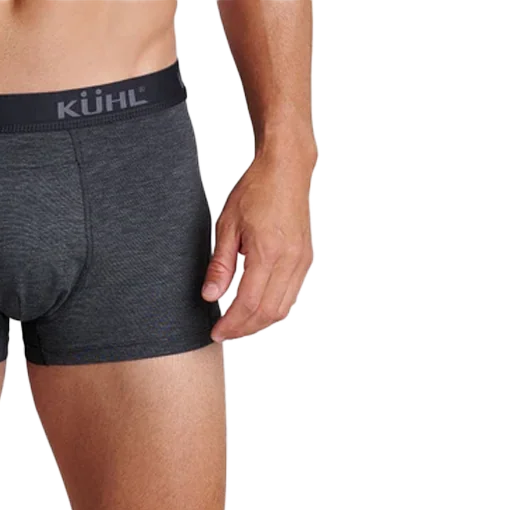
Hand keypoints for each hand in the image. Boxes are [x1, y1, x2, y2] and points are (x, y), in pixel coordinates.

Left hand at [202, 138, 315, 342]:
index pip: (248, 303)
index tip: (215, 332)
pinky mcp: (305, 259)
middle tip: (223, 333)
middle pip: (267, 312)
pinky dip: (271, 309)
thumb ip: (220, 265)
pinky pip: (289, 295)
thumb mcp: (227, 226)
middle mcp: (290, 260)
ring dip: (258, 323)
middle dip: (243, 329)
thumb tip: (210, 296)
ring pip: (281, 308)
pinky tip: (254, 310)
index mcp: (268, 252)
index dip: (231, 323)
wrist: (286, 170)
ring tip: (236, 325)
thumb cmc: (256, 191)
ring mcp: (301, 261)